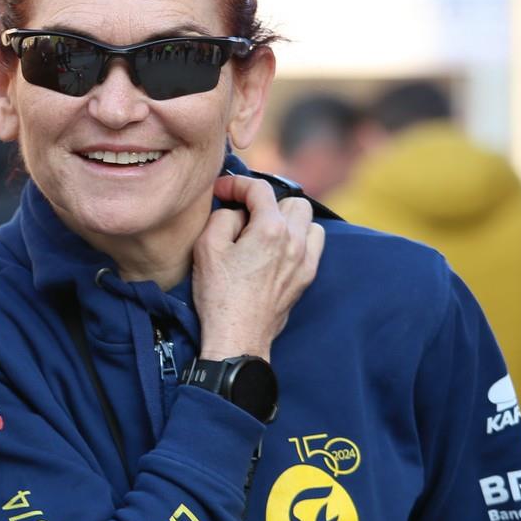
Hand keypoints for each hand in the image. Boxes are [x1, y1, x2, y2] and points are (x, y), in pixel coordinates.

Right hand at [192, 176, 324, 361]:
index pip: (259, 189)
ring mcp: (305, 260)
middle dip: (267, 202)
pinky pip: (314, 243)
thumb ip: (222, 217)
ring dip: (287, 219)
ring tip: (264, 231)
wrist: (237, 336)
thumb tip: (235, 211)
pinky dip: (299, 238)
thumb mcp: (207, 248)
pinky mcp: (306, 276)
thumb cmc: (219, 295)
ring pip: (307, 220)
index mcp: (269, 229)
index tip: (222, 191)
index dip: (237, 184)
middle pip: (291, 200)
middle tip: (244, 215)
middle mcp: (294, 240)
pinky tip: (278, 249)